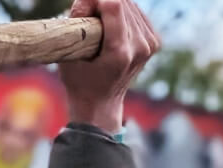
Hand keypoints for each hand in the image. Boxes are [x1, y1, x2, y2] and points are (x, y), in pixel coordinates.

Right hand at [60, 0, 160, 133]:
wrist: (101, 102)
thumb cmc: (80, 80)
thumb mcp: (69, 53)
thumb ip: (77, 22)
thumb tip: (88, 0)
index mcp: (120, 53)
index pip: (114, 5)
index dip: (94, 0)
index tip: (83, 9)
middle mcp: (140, 47)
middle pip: (122, 2)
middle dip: (101, 2)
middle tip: (87, 17)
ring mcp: (150, 44)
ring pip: (130, 4)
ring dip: (110, 6)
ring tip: (97, 23)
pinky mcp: (154, 41)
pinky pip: (136, 12)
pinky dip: (122, 12)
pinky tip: (111, 24)